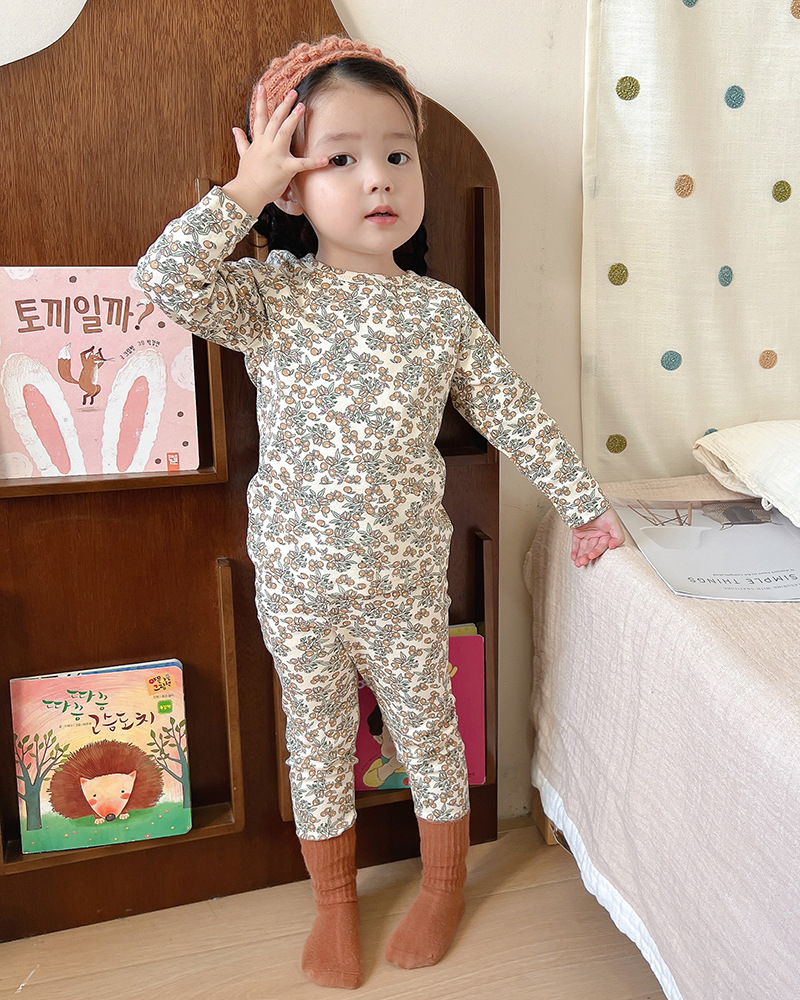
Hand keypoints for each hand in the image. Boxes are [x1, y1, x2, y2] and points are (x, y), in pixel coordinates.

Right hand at [221, 88, 327, 217]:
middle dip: (283, 105)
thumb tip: (235, 129)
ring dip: (293, 119)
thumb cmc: (246, 176)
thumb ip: (241, 141)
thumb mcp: (243, 155)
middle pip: (275, 120)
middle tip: (292, 93)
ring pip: (284, 132)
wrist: (246, 193)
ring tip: (301, 107)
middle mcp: (266, 144)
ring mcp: (275, 155)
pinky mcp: (284, 168)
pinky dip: (314, 162)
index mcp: (259, 141)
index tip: (262, 87)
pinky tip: (325, 159)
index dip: (261, 101)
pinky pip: (301, 164)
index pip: (259, 117)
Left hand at [570, 507, 624, 566]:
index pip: (602, 546)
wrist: (588, 500)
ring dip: (581, 556)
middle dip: (587, 556)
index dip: (597, 551)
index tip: (592, 556)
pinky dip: (574, 551)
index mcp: (606, 535)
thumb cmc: (603, 509)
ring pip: (584, 548)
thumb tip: (613, 546)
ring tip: (578, 563)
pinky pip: (576, 543)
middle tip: (583, 562)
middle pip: (592, 549)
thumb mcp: (614, 523)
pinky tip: (574, 557)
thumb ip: (618, 536)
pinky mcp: (578, 532)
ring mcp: (587, 534)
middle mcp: (597, 536)